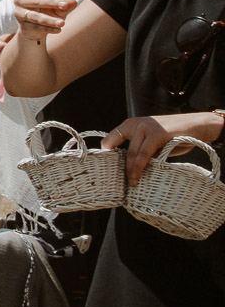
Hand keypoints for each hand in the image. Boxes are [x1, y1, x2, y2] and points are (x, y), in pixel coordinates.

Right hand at [10, 0, 79, 39]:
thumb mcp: (59, 7)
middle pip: (37, 0)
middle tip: (65, 5)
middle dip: (52, 3)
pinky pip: (36, 27)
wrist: (36, 28)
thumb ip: (66, 4)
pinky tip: (58, 30)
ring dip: (50, 19)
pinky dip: (48, 29)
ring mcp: (20, 13)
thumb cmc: (48, 11)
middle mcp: (21, 0)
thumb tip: (73, 2)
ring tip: (62, 23)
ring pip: (36, 16)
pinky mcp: (22, 26)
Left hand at [105, 113, 224, 184]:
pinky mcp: (156, 134)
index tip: (107, 168)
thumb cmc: (175, 135)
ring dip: (131, 170)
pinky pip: (144, 154)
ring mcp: (145, 128)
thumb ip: (141, 149)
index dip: (108, 153)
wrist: (198, 125)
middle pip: (122, 149)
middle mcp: (135, 124)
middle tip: (122, 181)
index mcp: (131, 124)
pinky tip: (137, 177)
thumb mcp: (153, 141)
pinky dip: (139, 167)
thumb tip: (130, 166)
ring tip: (132, 183)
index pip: (111, 138)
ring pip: (132, 153)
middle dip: (121, 167)